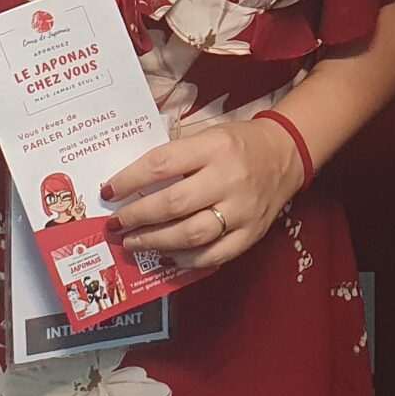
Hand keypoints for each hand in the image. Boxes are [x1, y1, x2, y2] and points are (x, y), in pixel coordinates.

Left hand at [105, 117, 305, 271]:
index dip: (130, 180)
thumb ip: (176, 155)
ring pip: (191, 235)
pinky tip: (166, 256)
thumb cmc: (239, 143)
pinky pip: (214, 255)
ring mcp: (242, 210)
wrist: (286, 155)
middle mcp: (229, 179)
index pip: (162, 164)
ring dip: (155, 242)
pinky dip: (186, 261)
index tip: (108, 192)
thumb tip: (132, 182)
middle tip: (116, 225)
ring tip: (133, 242)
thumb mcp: (208, 134)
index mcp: (214, 147)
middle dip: (137, 217)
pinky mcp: (252, 234)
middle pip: (173, 204)